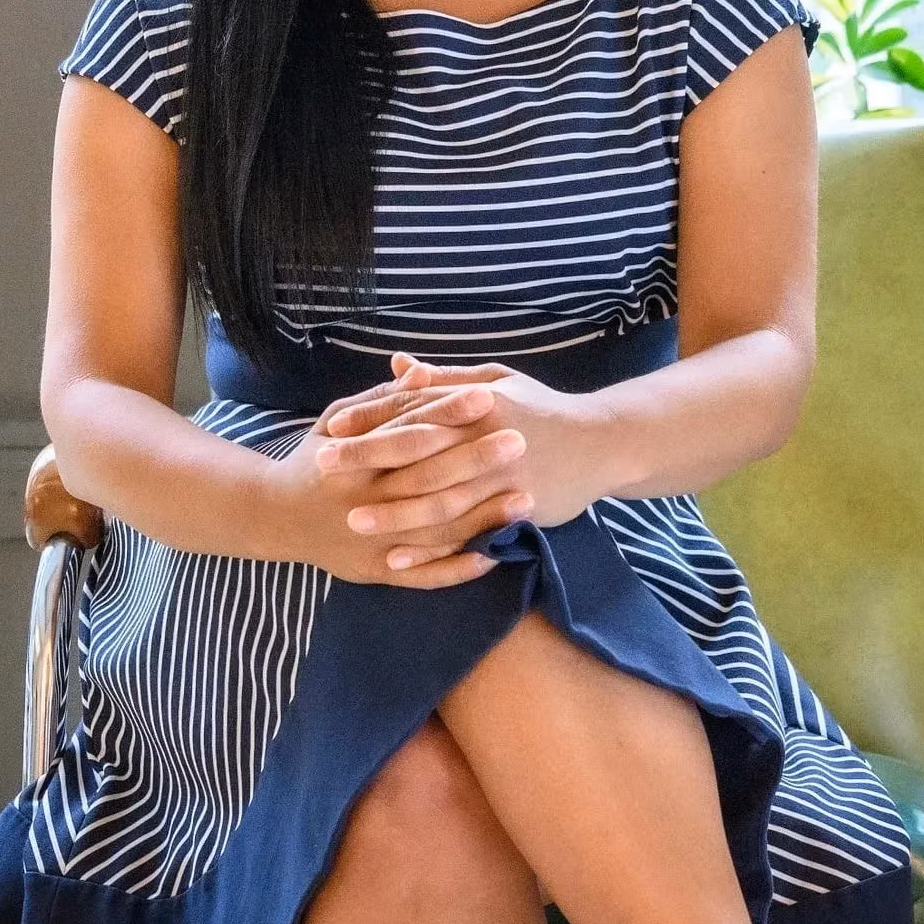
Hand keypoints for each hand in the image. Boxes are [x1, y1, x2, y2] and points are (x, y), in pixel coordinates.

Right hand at [257, 377, 532, 588]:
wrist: (275, 517)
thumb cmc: (315, 459)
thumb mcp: (336, 421)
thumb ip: (382, 402)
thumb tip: (421, 371)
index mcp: (351, 460)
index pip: (408, 433)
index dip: (448, 413)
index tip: (488, 396)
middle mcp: (361, 503)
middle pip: (428, 479)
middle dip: (475, 460)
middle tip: (519, 440)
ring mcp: (370, 542)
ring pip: (434, 531)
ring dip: (482, 518)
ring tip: (526, 499)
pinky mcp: (376, 573)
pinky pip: (425, 575)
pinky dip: (461, 567)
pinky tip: (495, 553)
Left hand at [317, 352, 605, 569]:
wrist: (601, 444)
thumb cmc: (541, 409)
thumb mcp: (497, 381)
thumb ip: (445, 378)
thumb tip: (397, 365)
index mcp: (477, 403)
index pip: (413, 409)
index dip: (370, 418)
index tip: (330, 428)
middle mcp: (486, 439)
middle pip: (416, 454)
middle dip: (366, 465)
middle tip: (322, 473)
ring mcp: (501, 480)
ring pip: (438, 501)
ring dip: (392, 515)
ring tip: (353, 522)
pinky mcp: (514, 512)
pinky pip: (464, 536)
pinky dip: (431, 550)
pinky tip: (399, 558)